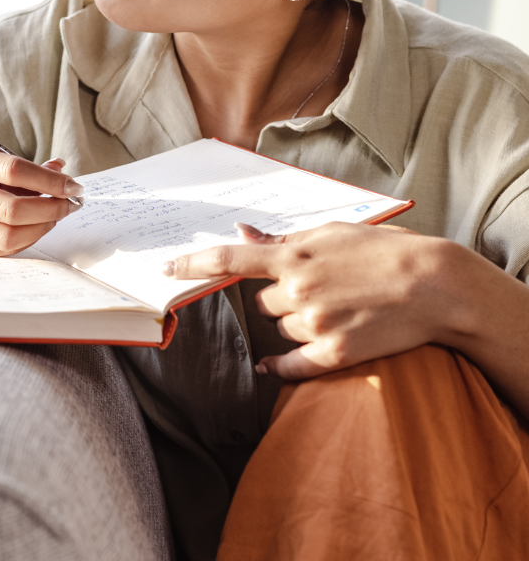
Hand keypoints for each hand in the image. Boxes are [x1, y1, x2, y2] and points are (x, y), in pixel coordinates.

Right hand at [0, 143, 82, 255]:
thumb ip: (21, 166)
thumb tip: (61, 171)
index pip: (15, 171)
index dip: (50, 180)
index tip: (73, 184)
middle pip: (14, 209)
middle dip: (52, 208)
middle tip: (71, 203)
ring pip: (9, 235)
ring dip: (43, 227)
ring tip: (56, 216)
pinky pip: (1, 249)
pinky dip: (26, 240)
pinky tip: (37, 229)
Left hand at [165, 221, 462, 379]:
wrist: (435, 286)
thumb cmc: (383, 252)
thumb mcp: (332, 233)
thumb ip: (284, 240)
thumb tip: (242, 234)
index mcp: (294, 255)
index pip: (230, 260)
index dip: (192, 264)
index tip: (165, 269)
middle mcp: (298, 290)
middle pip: (262, 303)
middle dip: (280, 298)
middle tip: (317, 290)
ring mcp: (315, 323)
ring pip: (280, 330)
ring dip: (295, 323)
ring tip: (337, 309)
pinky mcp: (335, 353)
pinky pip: (290, 366)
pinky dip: (277, 366)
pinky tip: (268, 366)